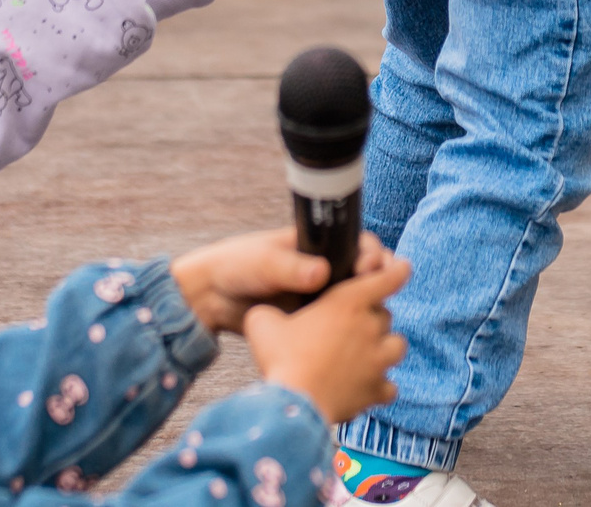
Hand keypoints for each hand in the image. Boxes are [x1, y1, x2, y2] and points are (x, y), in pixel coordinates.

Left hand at [170, 228, 393, 335]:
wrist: (212, 299)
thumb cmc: (237, 266)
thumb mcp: (263, 262)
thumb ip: (290, 267)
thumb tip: (321, 274)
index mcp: (319, 247)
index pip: (359, 245)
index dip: (372, 255)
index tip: (368, 267)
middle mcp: (327, 271)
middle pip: (367, 276)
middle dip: (378, 284)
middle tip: (375, 295)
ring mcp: (322, 300)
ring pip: (358, 305)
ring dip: (368, 312)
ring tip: (369, 323)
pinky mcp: (313, 325)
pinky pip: (340, 329)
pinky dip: (350, 334)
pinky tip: (354, 345)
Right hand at [242, 252, 409, 425]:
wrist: (296, 405)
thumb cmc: (281, 359)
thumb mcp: (263, 323)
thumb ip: (268, 310)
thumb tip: (262, 312)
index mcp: (349, 302)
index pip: (388, 277)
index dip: (396, 270)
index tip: (402, 267)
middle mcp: (370, 328)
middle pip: (386, 314)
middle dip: (373, 317)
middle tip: (352, 325)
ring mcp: (378, 361)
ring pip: (397, 345)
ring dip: (385, 346)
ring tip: (367, 353)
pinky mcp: (376, 390)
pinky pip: (389, 385)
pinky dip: (380, 386)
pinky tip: (365, 387)